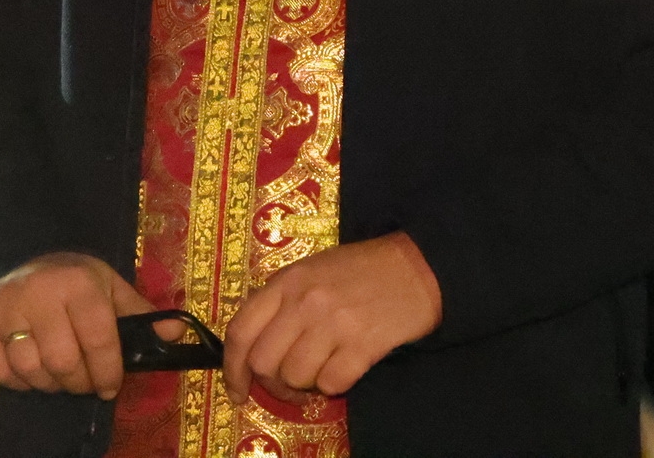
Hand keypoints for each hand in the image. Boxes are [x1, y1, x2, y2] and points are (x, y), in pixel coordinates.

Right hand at [0, 251, 169, 398]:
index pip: (99, 339)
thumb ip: (139, 312)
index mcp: (79, 283)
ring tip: (62, 379)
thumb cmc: (69, 277)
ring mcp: (6, 311)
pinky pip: (1, 374)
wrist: (14, 258)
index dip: (108, 371)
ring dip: (51, 385)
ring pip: (31, 371)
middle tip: (87, 385)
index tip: (111, 387)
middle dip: (80, 383)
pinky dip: (21, 383)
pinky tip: (34, 373)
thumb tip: (175, 336)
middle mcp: (40, 295)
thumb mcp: (108, 285)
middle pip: (64, 362)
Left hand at [222, 232, 440, 403]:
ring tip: (326, 367)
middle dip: (275, 381)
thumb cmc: (365, 269)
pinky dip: (337, 384)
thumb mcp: (315, 270)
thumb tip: (255, 348)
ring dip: (308, 383)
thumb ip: (283, 301)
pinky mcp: (363, 344)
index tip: (238, 388)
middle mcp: (305, 301)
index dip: (233, 368)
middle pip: (264, 362)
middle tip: (293, 383)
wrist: (420, 266)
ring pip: (297, 377)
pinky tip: (349, 366)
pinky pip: (332, 383)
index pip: (241, 330)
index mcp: (288, 281)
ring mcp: (334, 323)